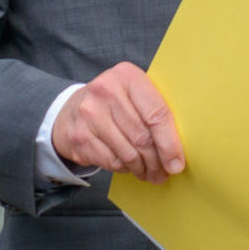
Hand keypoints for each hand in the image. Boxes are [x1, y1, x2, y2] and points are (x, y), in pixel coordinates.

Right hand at [51, 62, 183, 182]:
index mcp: (127, 76)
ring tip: (150, 173)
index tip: (176, 163)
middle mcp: (105, 91)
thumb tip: (177, 151)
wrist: (71, 109)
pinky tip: (129, 167)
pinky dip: (125, 169)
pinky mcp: (80, 136)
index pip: (156, 114)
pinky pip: (112, 162)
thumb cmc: (114, 103)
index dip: (169, 144)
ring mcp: (89, 114)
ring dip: (143, 169)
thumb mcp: (134, 94)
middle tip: (164, 172)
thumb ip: (155, 111)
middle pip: (142, 137)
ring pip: (128, 153)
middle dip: (157, 161)